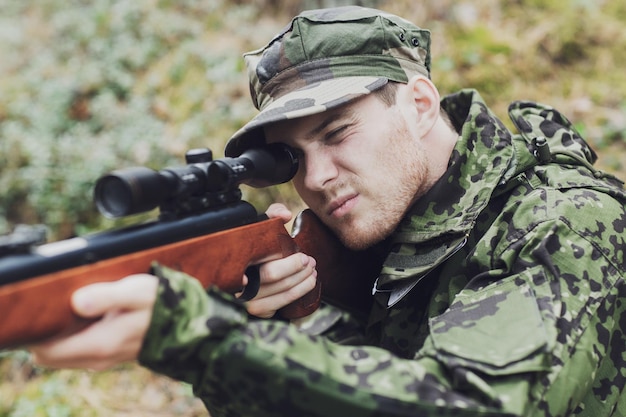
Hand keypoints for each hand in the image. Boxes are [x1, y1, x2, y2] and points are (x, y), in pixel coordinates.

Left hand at [29, 274, 157, 369]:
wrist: (189, 323)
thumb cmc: (163, 303)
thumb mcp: (136, 292)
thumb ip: (106, 296)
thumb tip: (76, 301)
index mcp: (100, 344)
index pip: (45, 352)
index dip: (37, 333)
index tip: (44, 309)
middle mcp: (98, 358)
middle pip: (50, 356)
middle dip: (46, 335)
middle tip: (56, 306)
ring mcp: (105, 359)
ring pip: (64, 355)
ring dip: (61, 336)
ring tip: (74, 308)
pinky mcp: (111, 355)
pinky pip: (80, 351)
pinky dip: (76, 337)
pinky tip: (89, 314)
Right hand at [243, 204, 317, 318]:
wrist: (241, 273)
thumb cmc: (251, 248)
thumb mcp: (257, 227)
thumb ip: (271, 216)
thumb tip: (286, 214)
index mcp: (238, 259)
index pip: (265, 259)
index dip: (288, 260)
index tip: (303, 256)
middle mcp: (238, 281)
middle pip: (272, 275)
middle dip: (296, 268)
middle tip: (310, 261)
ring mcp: (245, 299)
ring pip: (280, 292)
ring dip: (302, 283)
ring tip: (313, 272)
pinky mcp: (255, 311)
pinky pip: (279, 306)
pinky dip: (297, 295)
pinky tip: (308, 285)